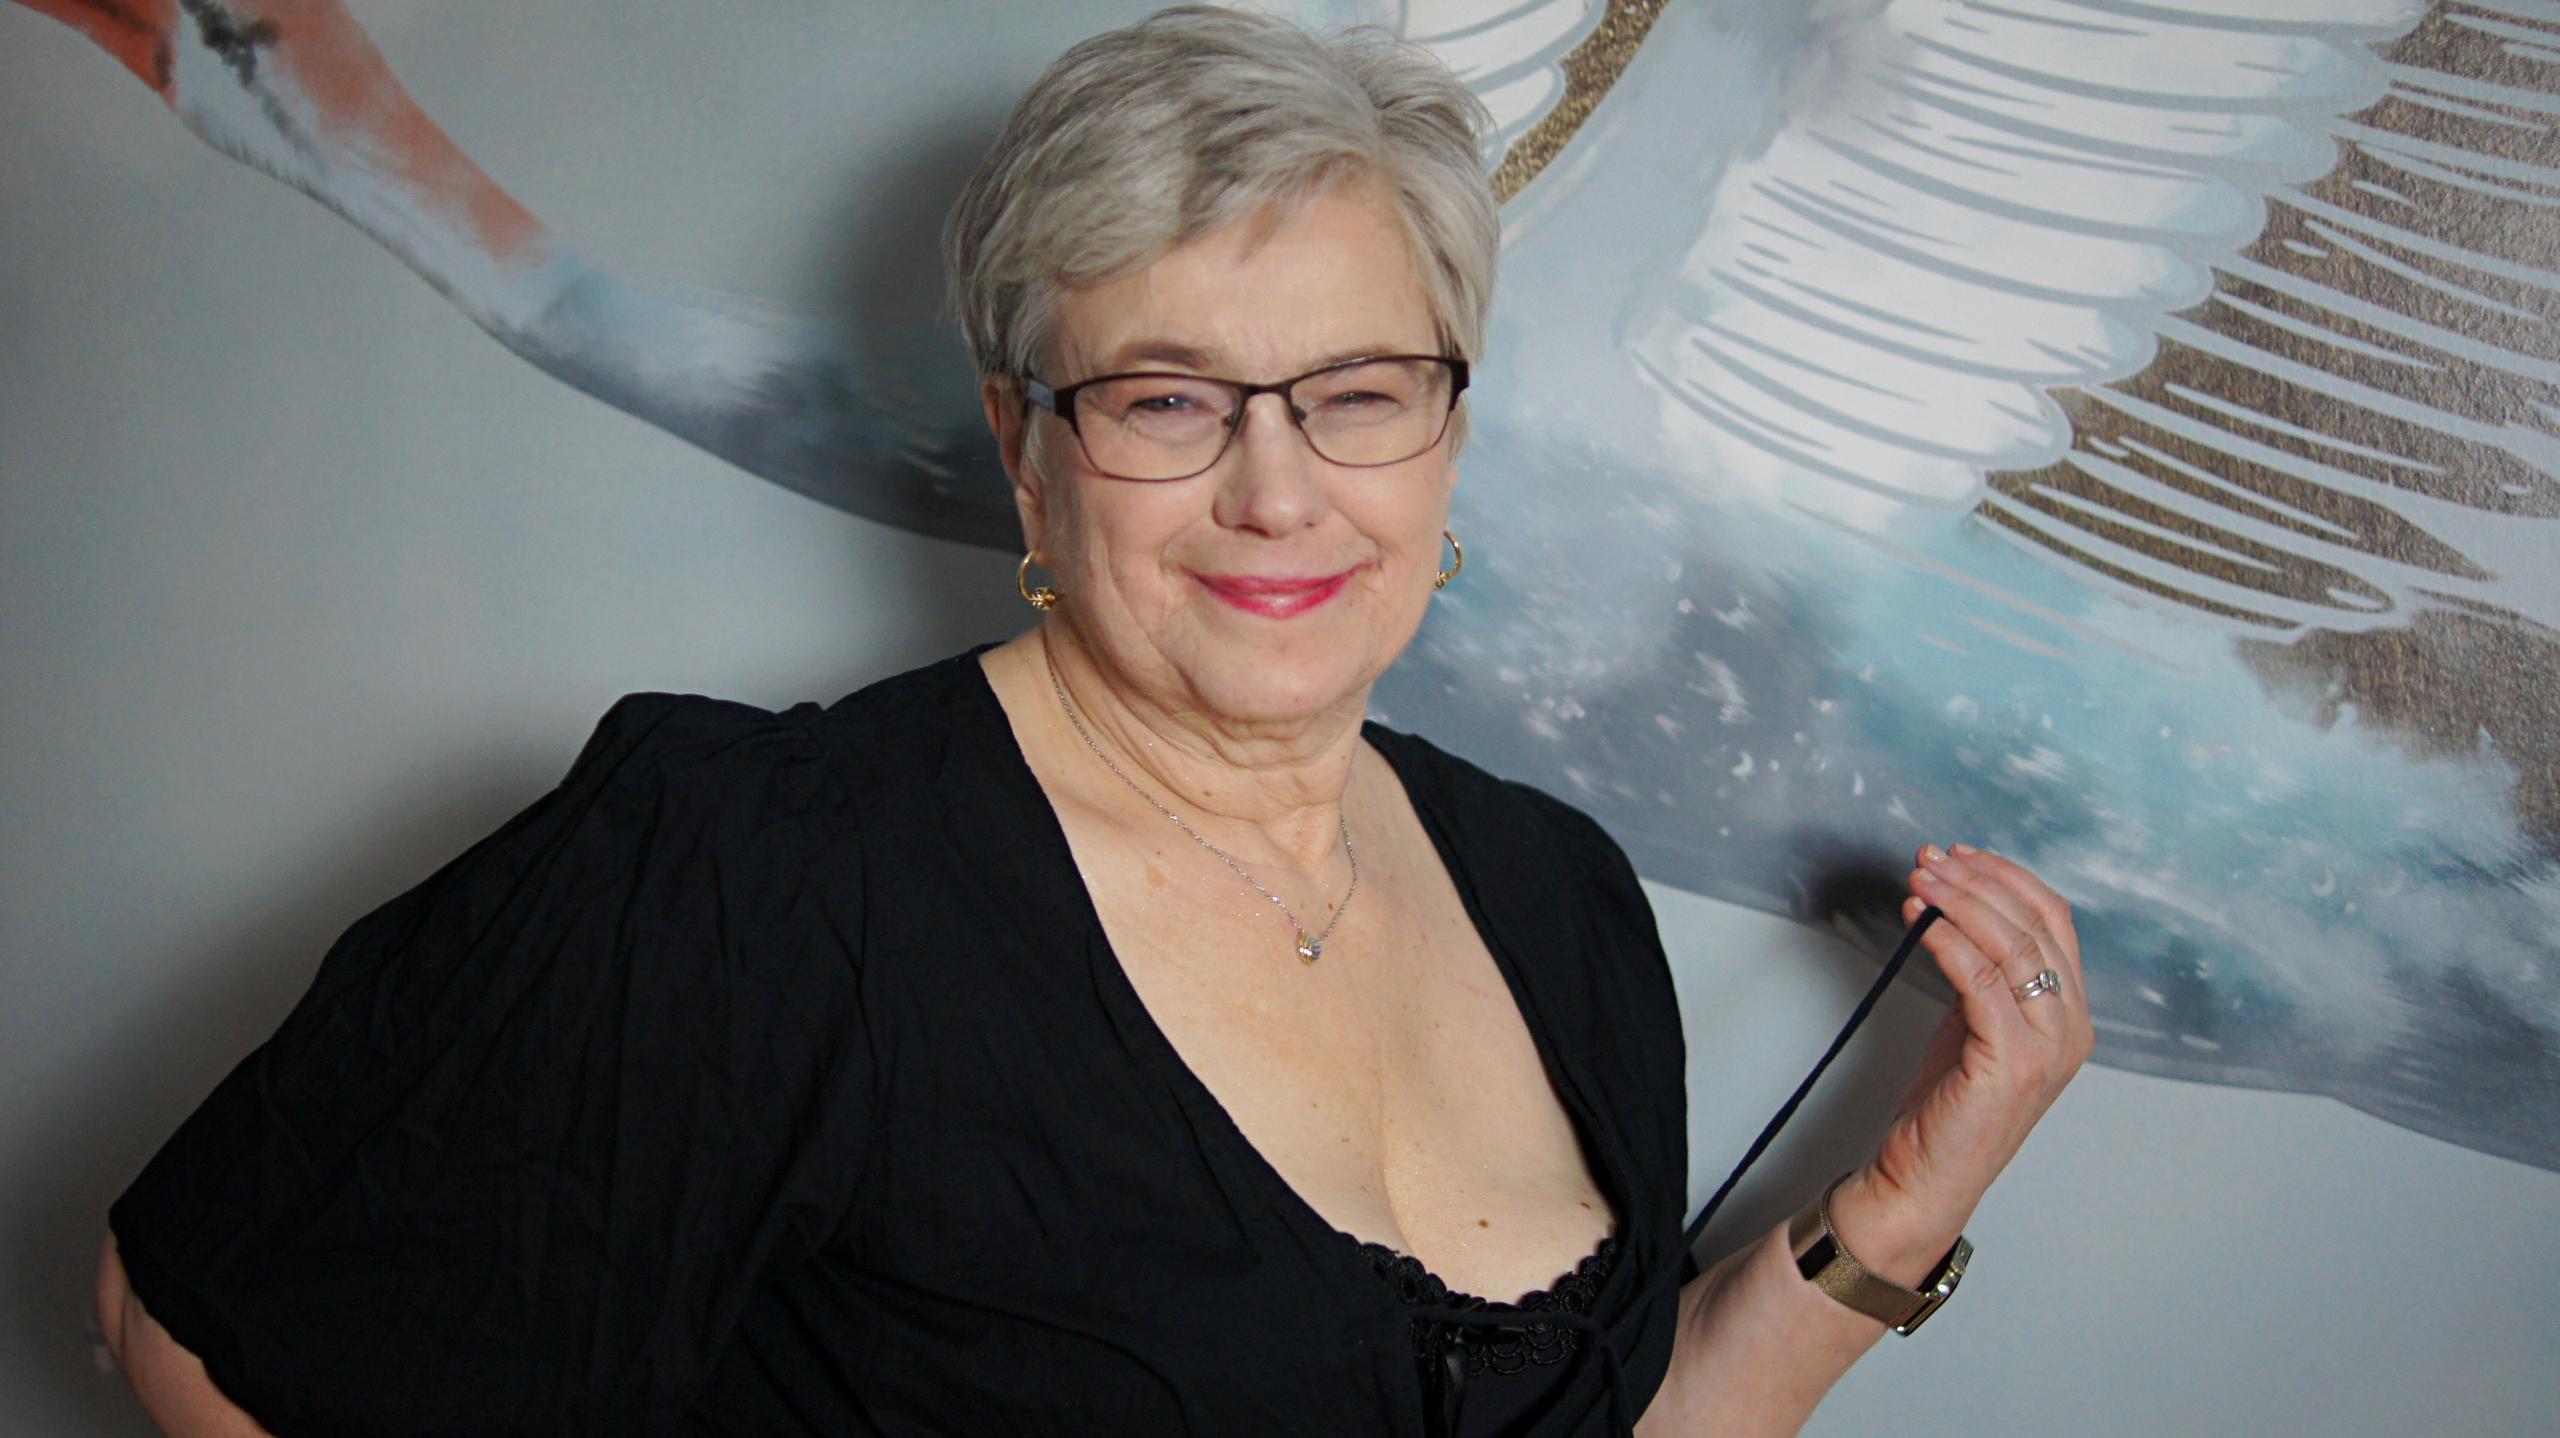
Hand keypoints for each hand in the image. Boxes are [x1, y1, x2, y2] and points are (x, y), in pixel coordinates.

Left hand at [1825, 843, 2092, 1284]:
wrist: (1925, 1179)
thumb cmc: (1946, 1104)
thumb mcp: (1976, 1024)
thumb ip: (1984, 973)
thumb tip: (1954, 902)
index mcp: (2070, 1014)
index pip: (2054, 920)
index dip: (2006, 877)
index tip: (1957, 854)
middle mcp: (2071, 1029)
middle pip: (2035, 924)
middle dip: (1977, 881)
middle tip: (1928, 860)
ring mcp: (2048, 1048)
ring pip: (2013, 947)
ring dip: (1959, 902)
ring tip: (1918, 881)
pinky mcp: (2011, 1064)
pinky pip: (1983, 982)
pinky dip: (1949, 942)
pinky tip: (1920, 922)